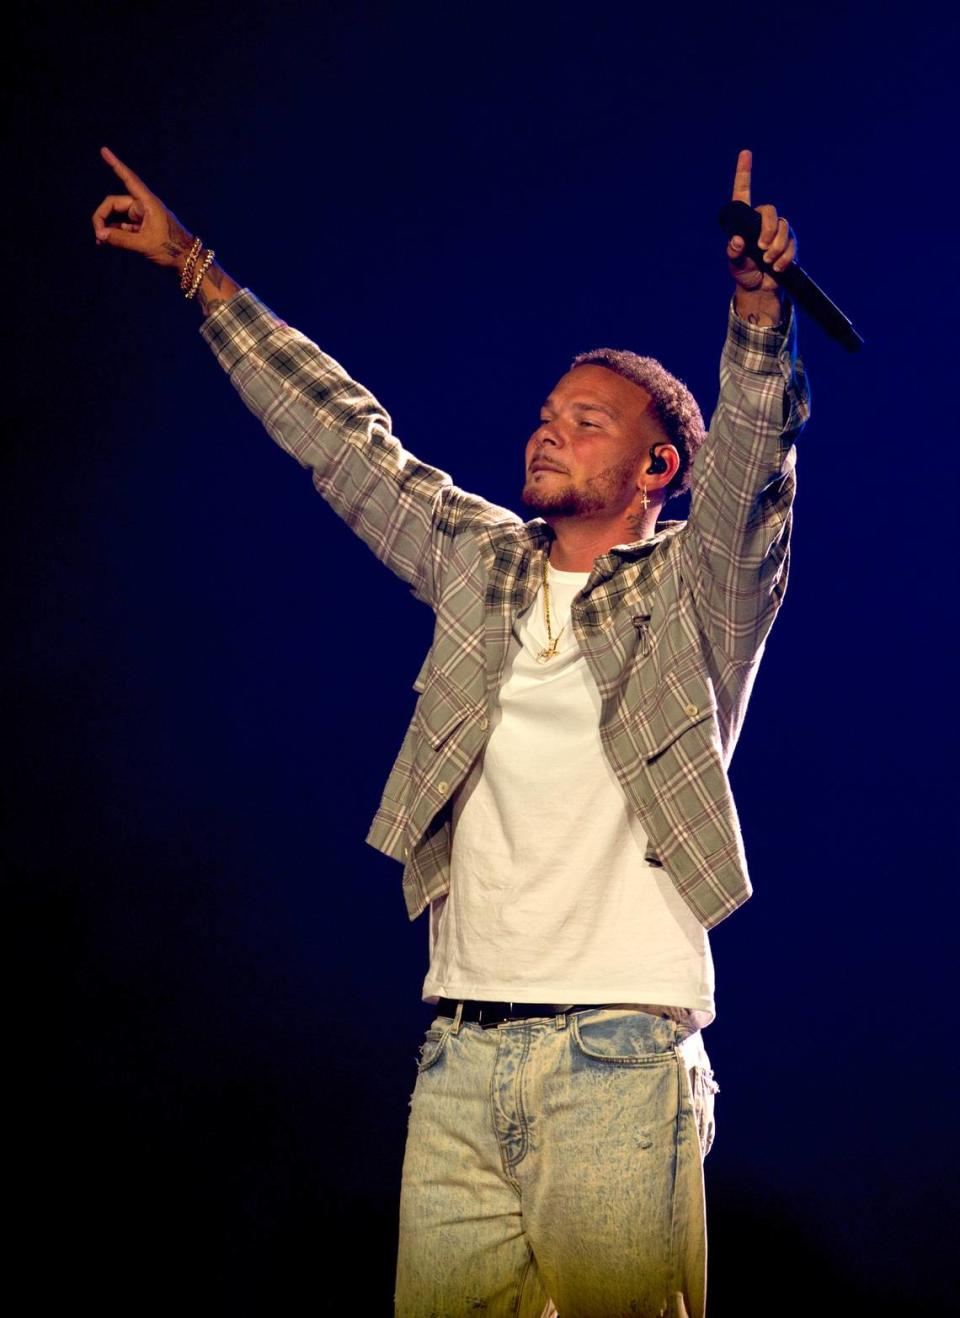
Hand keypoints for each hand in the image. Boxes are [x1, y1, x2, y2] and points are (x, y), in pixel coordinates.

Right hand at [91, 146, 193, 269]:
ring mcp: (142, 217)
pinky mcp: (142, 228)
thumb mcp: (144, 245)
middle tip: (98, 236)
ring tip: (100, 243)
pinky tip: (106, 243)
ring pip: (117, 217)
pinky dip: (115, 234)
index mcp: (147, 203)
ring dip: (107, 228)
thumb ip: (120, 239)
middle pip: (114, 204)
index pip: (128, 179)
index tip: (104, 150)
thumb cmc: (171, 249)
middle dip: (103, 217)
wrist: (188, 261)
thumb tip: (100, 235)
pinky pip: (123, 227)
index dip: (116, 165)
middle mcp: (143, 206)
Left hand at [726, 149, 796, 292]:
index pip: (743, 192)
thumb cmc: (744, 272)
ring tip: (769, 263)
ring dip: (777, 247)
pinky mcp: (790, 242)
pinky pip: (791, 243)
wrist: (760, 288)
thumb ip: (733, 252)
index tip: (745, 153)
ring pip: (783, 228)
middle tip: (763, 249)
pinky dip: (784, 257)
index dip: (744, 173)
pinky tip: (777, 268)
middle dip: (768, 230)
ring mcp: (777, 230)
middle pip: (769, 212)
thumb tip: (737, 241)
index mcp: (744, 220)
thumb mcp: (735, 264)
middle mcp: (761, 221)